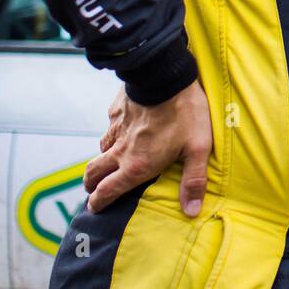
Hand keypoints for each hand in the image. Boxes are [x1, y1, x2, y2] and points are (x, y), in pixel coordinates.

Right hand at [85, 80, 211, 215]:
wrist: (165, 76)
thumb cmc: (185, 114)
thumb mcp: (197, 149)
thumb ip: (193, 180)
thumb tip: (191, 212)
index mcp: (136, 165)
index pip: (107, 191)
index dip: (98, 203)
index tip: (93, 209)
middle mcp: (120, 150)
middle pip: (93, 173)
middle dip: (91, 185)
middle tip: (93, 191)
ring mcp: (116, 129)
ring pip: (100, 149)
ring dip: (101, 159)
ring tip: (108, 163)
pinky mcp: (116, 110)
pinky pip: (110, 126)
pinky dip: (112, 134)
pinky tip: (123, 129)